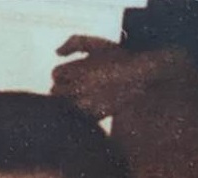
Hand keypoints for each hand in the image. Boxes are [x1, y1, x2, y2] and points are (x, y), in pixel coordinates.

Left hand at [51, 34, 173, 118]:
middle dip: (64, 87)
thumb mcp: (98, 44)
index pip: (56, 74)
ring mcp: (86, 103)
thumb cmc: (119, 57)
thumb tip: (57, 53)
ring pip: (64, 105)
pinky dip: (80, 111)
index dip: (64, 73)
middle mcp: (79, 87)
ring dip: (71, 100)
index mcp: (78, 69)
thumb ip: (75, 42)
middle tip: (78, 84)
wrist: (141, 75)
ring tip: (85, 93)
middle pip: (56, 91)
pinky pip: (77, 116)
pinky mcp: (93, 115)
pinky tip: (91, 103)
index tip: (73, 72)